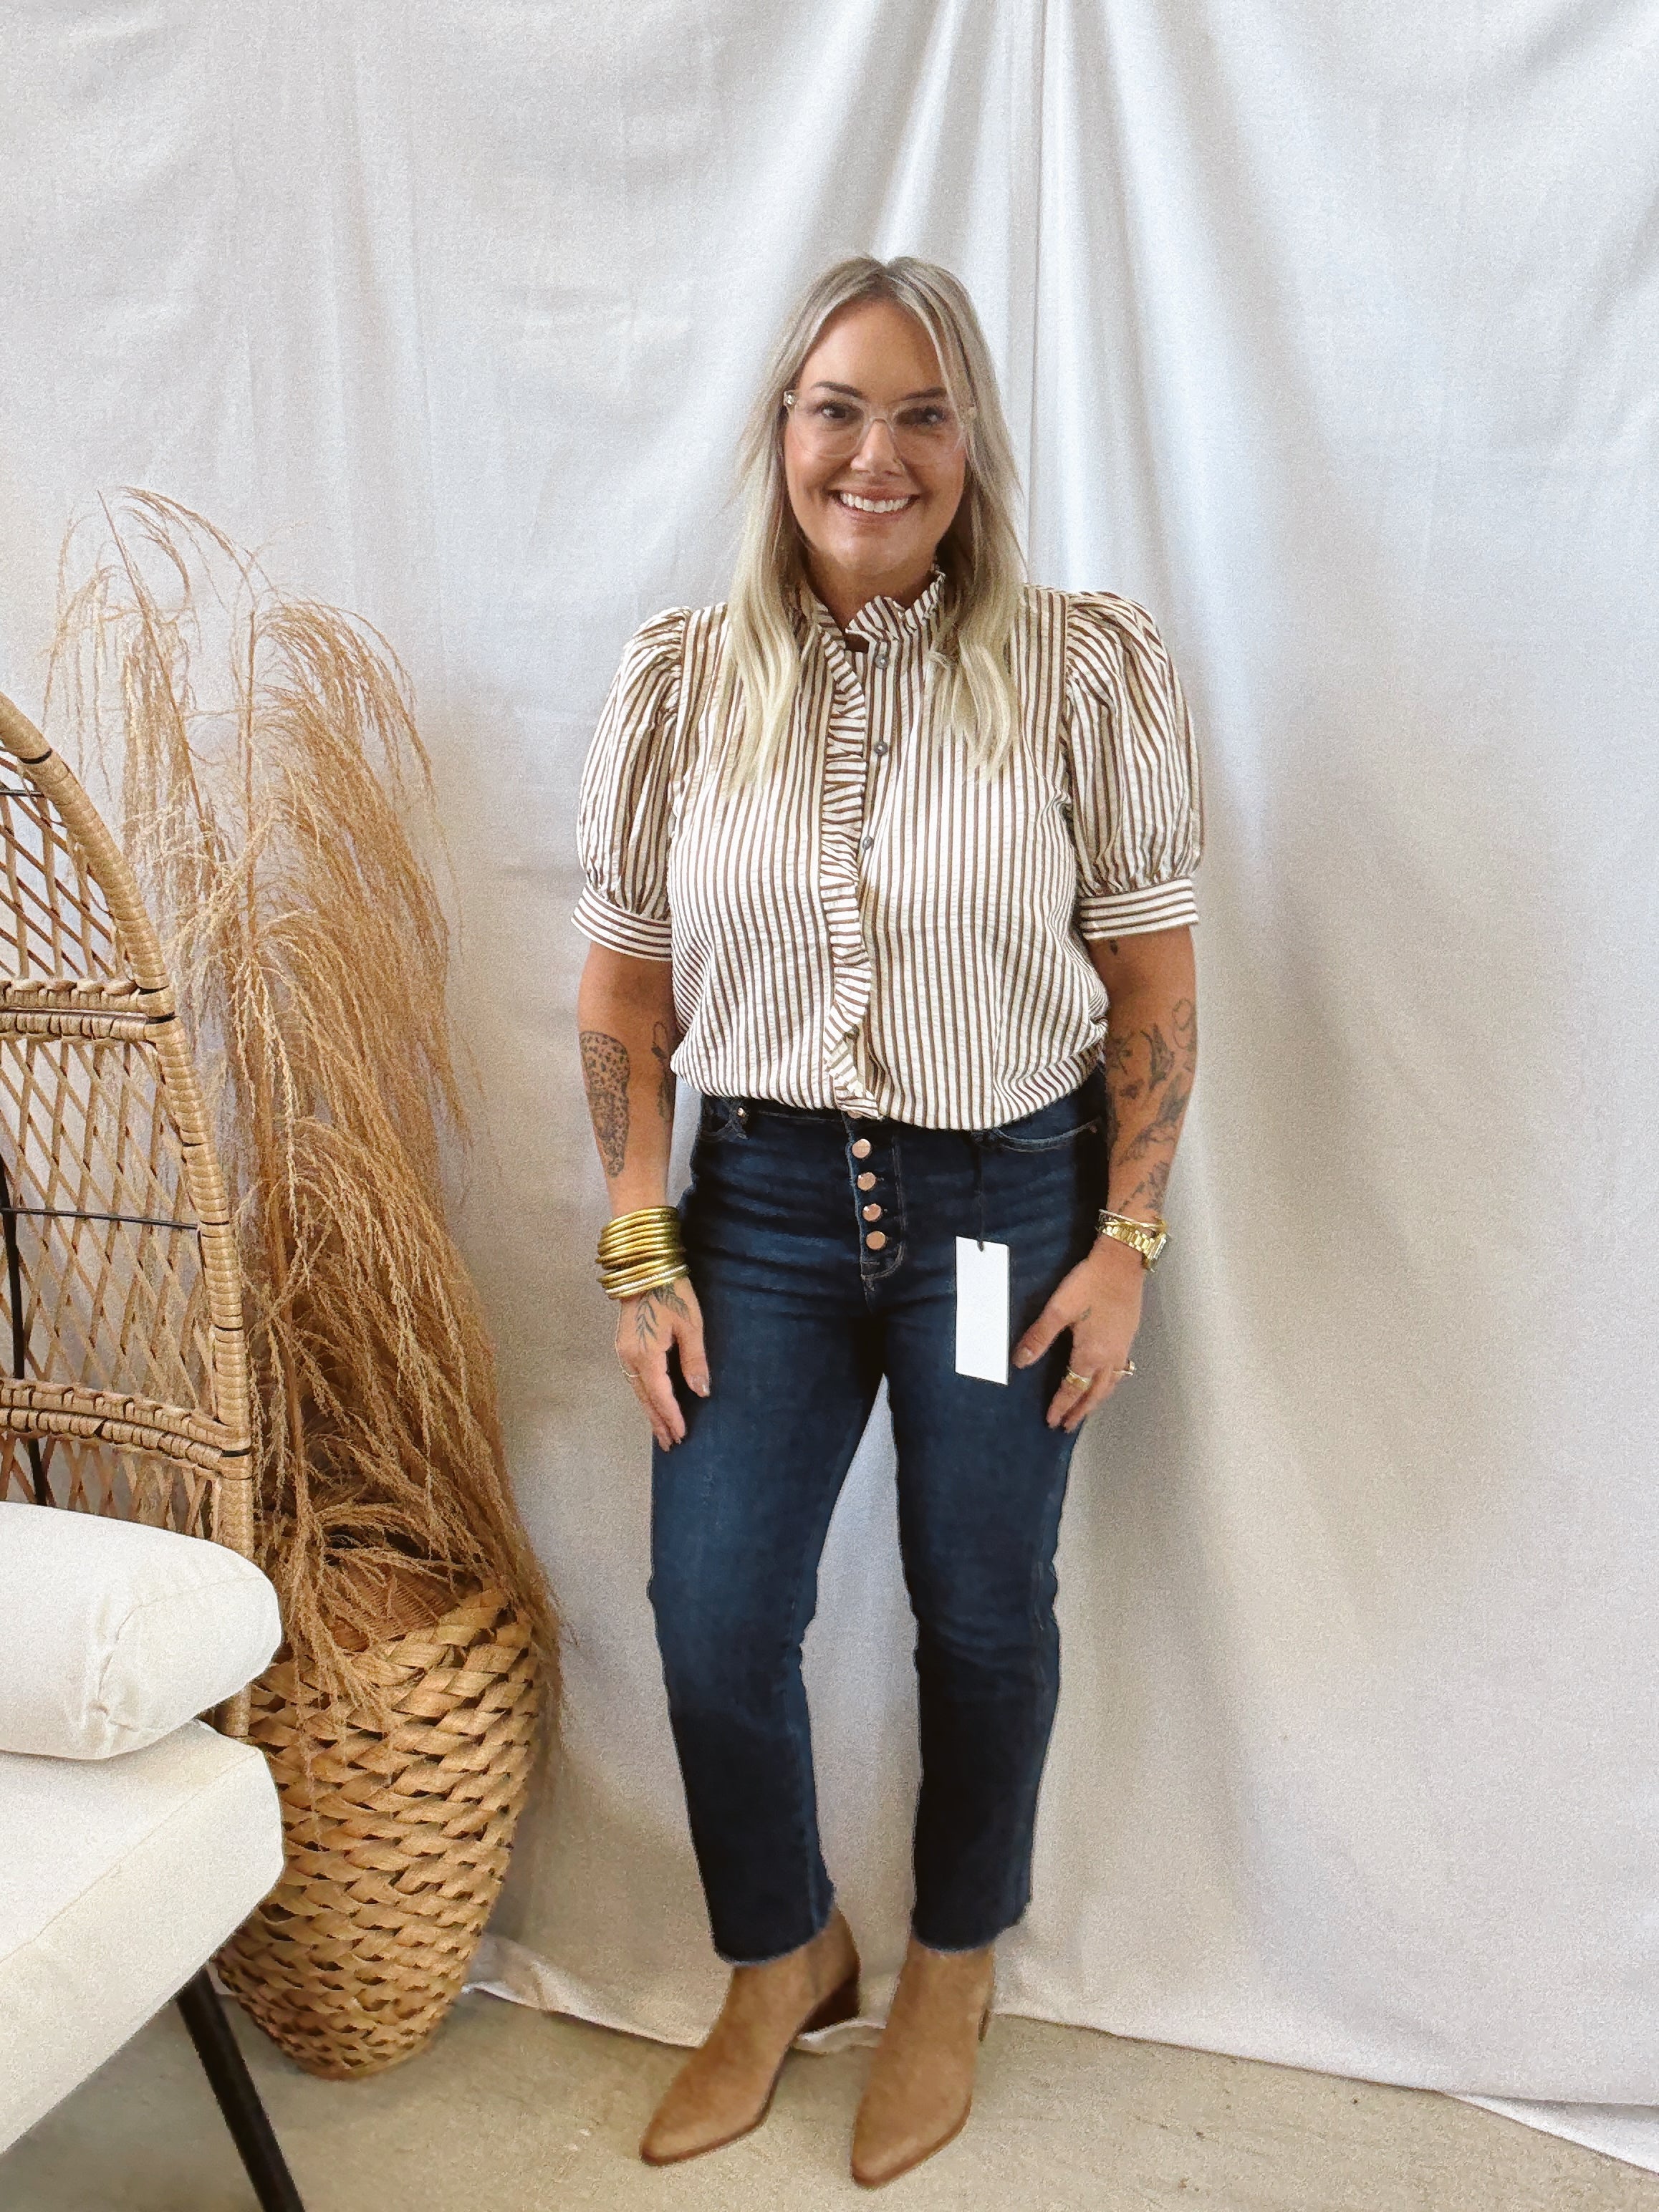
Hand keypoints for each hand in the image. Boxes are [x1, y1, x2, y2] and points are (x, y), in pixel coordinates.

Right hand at [616, 1275, 709, 1447]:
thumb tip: (701, 1392)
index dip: (672, 1417)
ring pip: (637, 1390)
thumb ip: (695, 1361)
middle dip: (658, 1422)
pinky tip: (652, 1402)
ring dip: (650, 1411)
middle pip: (645, 1398)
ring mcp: (623, 1351)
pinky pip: (634, 1378)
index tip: (682, 1436)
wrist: (644, 1267)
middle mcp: (629, 1358)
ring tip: (661, 1430)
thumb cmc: (673, 1292)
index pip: (661, 1396)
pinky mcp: (624, 1344)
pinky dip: (644, 1395)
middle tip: (670, 1445)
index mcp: (646, 1355)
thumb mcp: (691, 1325)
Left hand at [1013, 1239, 1143, 1431]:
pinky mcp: (1129, 1337)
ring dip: (1097, 1401)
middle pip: (1094, 1393)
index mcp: (1090, 1354)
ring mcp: (1122, 1348)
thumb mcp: (1058, 1309)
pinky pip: (1120, 1372)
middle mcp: (1109, 1357)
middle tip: (1068, 1427)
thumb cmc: (1088, 1284)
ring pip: (1110, 1385)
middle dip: (1080, 1411)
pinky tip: (1108, 1381)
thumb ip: (1039, 1337)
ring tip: (1086, 1411)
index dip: (1061, 1406)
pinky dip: (1111, 1385)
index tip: (1052, 1421)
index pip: (1073, 1388)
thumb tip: (1019, 1362)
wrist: (1122, 1262)